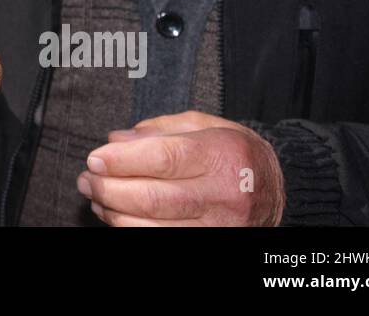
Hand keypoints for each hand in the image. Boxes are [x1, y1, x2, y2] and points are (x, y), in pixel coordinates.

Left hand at [77, 110, 284, 225]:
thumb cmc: (236, 153)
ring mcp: (219, 227)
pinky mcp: (211, 243)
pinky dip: (130, 229)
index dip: (121, 160)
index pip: (163, 159)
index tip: (95, 158)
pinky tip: (116, 215)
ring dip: (114, 212)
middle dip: (109, 188)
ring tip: (96, 196)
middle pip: (153, 197)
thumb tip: (115, 140)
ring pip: (153, 226)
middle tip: (87, 178)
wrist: (281, 189)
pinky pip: (160, 240)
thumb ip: (158, 130)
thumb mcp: (205, 125)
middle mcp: (223, 195)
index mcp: (222, 156)